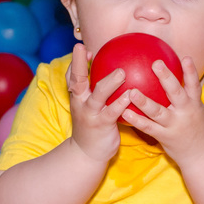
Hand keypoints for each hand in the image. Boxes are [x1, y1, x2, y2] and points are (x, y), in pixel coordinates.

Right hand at [66, 43, 131, 162]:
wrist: (87, 154)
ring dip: (109, 82)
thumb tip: (113, 72)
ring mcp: (90, 114)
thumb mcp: (90, 108)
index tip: (83, 48)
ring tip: (122, 72)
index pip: (71, 76)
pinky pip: (113, 112)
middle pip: (76, 80)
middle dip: (78, 63)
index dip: (75, 61)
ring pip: (98, 94)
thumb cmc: (93, 126)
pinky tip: (132, 95)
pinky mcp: (101, 125)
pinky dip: (121, 103)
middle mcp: (80, 103)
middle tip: (84, 48)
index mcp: (77, 97)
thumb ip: (97, 92)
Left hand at [122, 56, 203, 165]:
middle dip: (167, 78)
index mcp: (195, 104)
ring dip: (144, 102)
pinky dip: (136, 120)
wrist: (203, 155)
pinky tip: (125, 112)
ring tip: (132, 91)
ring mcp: (175, 126)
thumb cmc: (198, 128)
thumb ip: (187, 95)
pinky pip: (148, 127)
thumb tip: (174, 75)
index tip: (185, 57)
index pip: (194, 84)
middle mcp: (185, 113)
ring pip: (158, 112)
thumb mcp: (197, 110)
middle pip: (176, 93)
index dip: (191, 71)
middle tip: (156, 63)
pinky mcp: (165, 137)